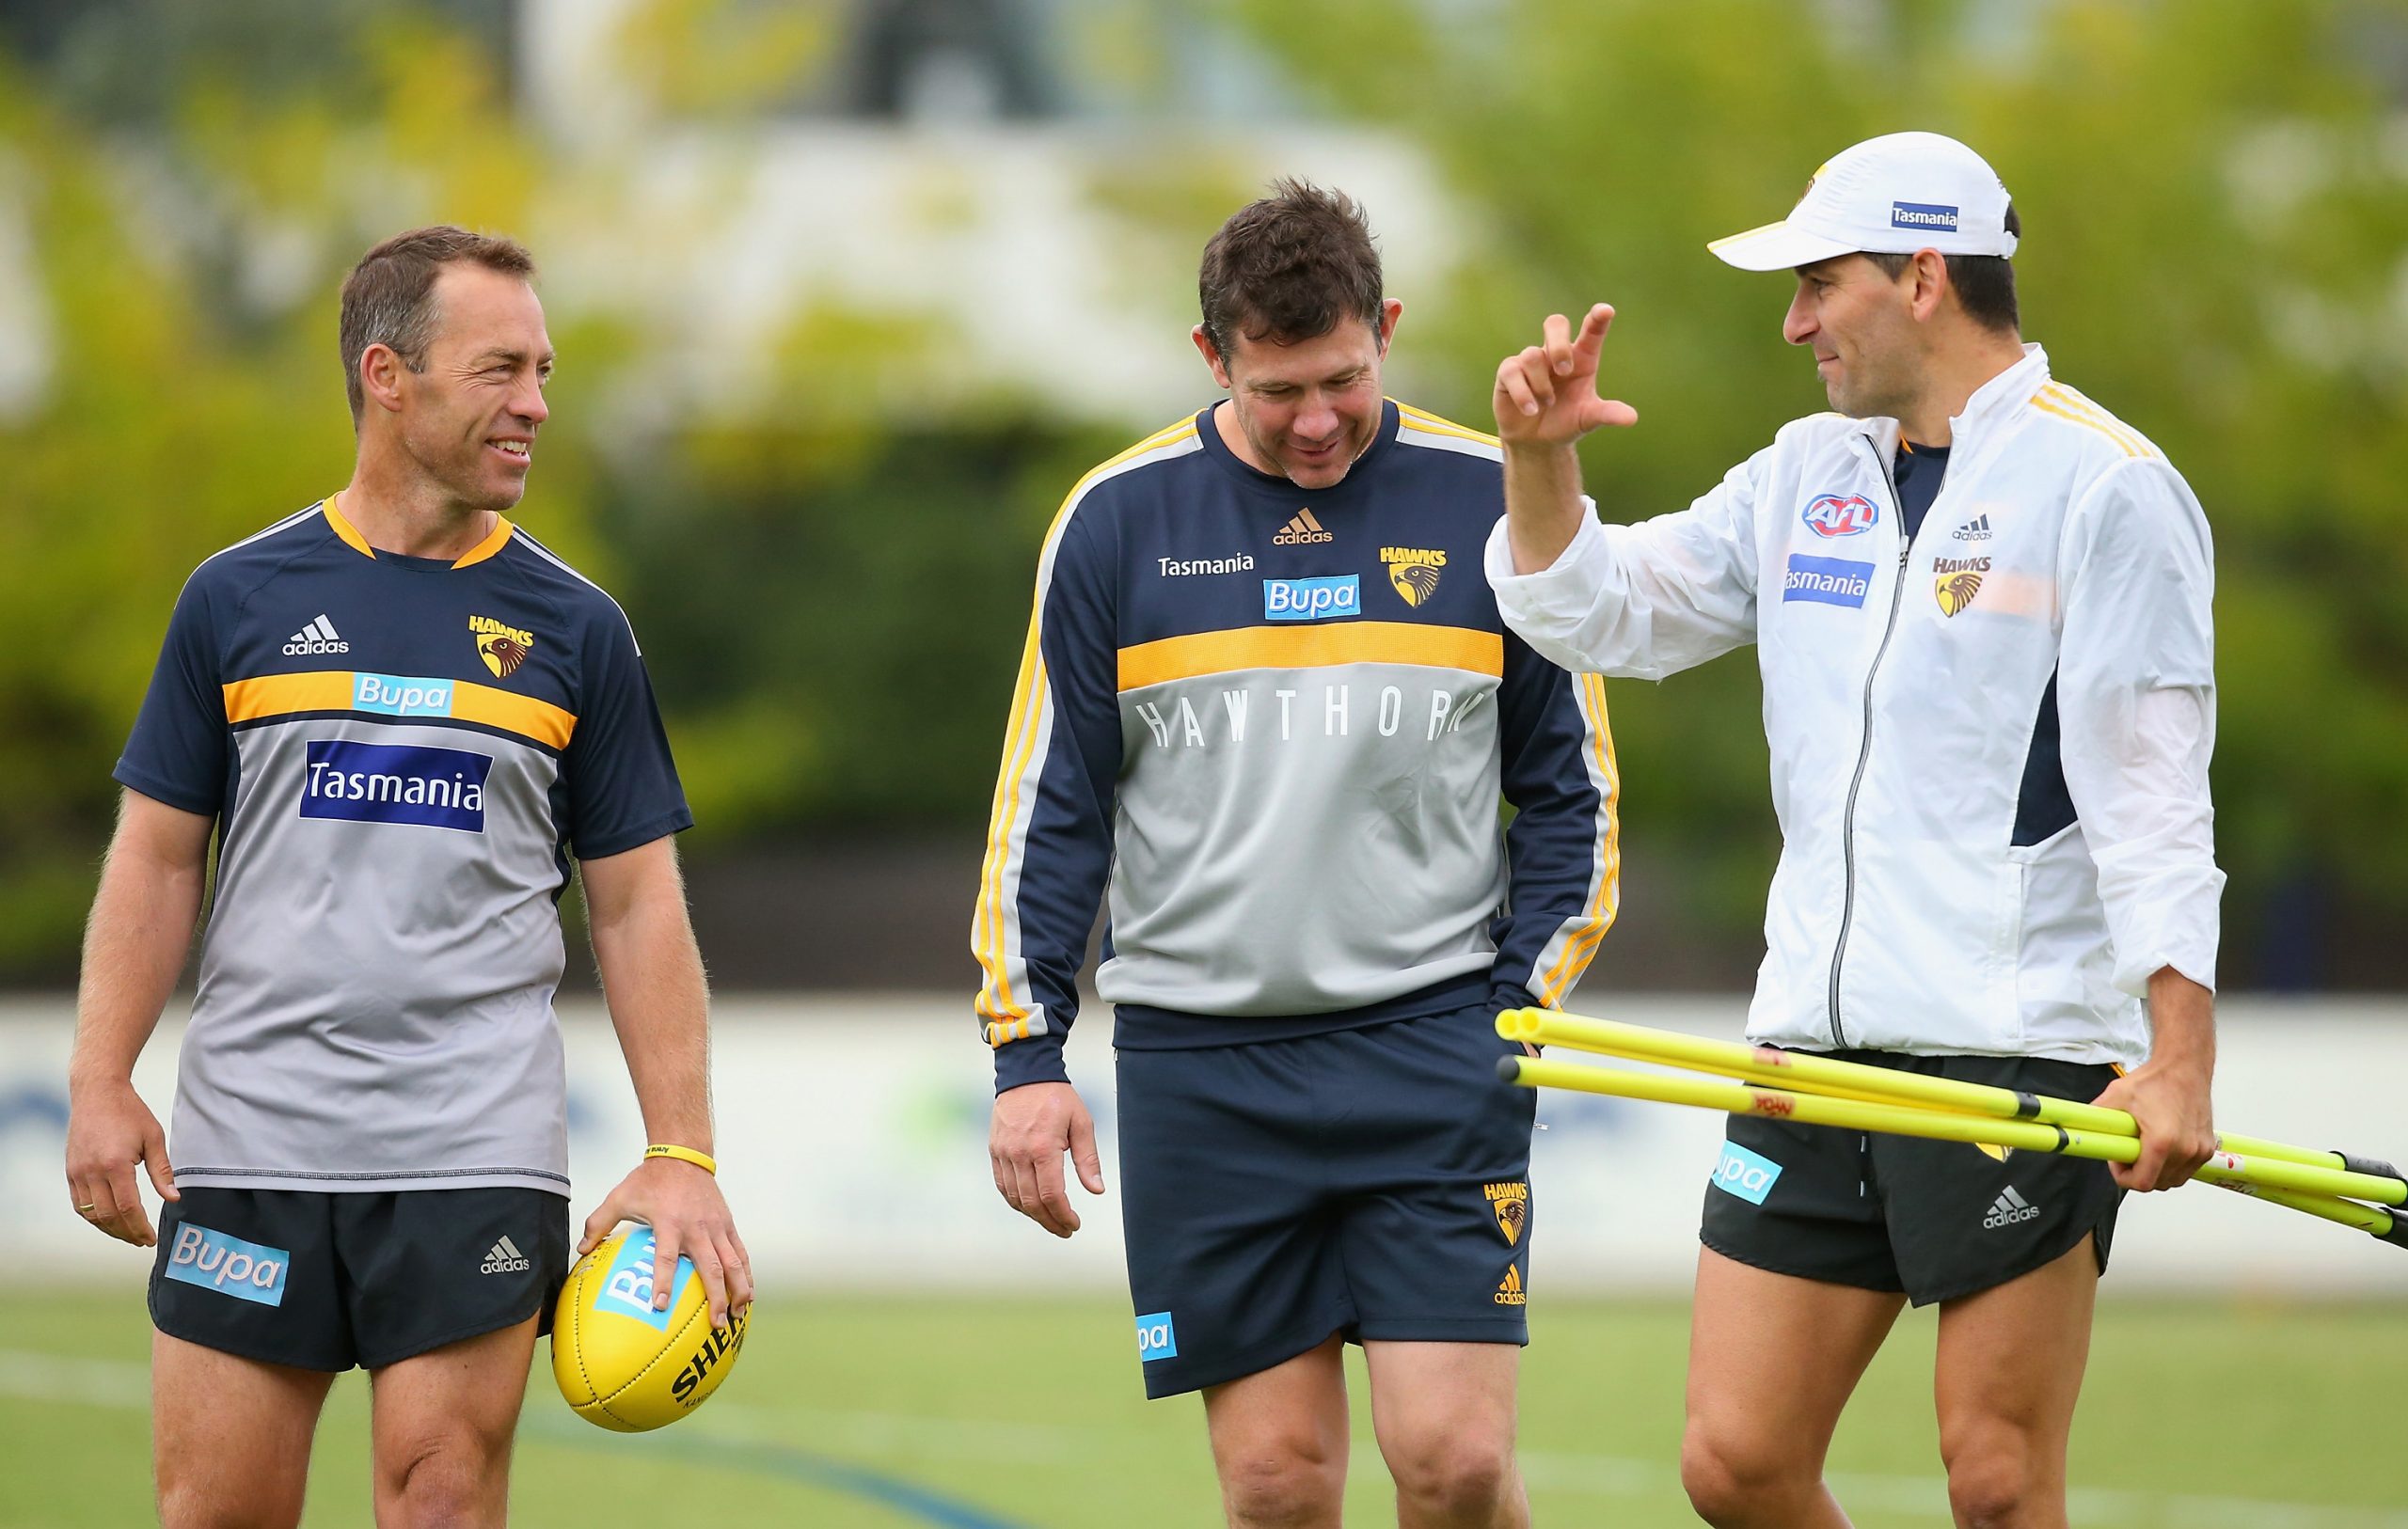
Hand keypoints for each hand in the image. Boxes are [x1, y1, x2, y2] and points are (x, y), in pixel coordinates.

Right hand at [64, 1081, 176, 1245]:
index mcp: (115, 1164)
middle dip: (127, 1233)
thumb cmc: (130, 1112)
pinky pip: (79, 1204)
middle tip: (142, 1241)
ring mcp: (77, 1172)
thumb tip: (174, 1198)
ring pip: (90, 1214)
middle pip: (108, 1216)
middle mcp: (92, 1172)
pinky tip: (108, 1221)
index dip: (140, 1227)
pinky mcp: (70, 1171)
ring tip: (128, 1234)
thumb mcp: (154, 1138)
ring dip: (109, 1229)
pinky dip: (93, 1217)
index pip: (128, 1207)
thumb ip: (162, 1171)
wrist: (97, 1093)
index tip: (151, 1238)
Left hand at [579, 1157, 750, 1327]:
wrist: (684, 1154)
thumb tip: (580, 1251)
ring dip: (739, 1290)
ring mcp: (717, 1227)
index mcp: (669, 1224)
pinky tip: (748, 1292)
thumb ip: (598, 1224)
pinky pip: (741, 1252)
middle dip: (717, 1298)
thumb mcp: (619, 1197)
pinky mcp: (728, 1224)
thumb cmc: (649, 1179)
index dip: (663, 1283)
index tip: (659, 1306)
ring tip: (739, 1315)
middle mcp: (697, 1228)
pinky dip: (746, 1274)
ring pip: (734, 1263)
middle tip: (717, 1323)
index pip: (666, 1258)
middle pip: (712, 1268)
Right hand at [989, 1081, 1104, 1237]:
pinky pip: (1002, 1185)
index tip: (1075, 1224)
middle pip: (1031, 1202)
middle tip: (1065, 1229)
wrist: (1025, 1074)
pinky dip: (1015, 1201)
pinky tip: (1029, 1206)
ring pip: (1014, 1197)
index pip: (1051, 1194)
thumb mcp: (1081, 1123)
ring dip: (1033, 1215)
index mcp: (1043, 1147)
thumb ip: (1088, 1159)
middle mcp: (1019, 1153)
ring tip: (1050, 1220)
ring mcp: (1003, 1153)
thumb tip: (1097, 1190)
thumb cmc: (1058, 1098)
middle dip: (1050, 1221)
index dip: (1063, 1215)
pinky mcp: (994, 1150)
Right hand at [1493, 304, 1639, 447]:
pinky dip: (1523, 393)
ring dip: (1541, 384)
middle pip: (1555, 323)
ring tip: (1547, 404)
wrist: (1537, 442)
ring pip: (1532, 355)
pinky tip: (1531, 410)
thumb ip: (1608, 414)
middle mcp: (1556, 354)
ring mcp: (1531, 361)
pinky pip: (1511, 371)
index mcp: (1582, 358)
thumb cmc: (1567, 422)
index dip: (1597, 319)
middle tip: (1565, 371)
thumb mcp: (1589, 419)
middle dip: (1559, 344)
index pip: (1591, 331)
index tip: (1606, 311)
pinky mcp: (1509, 373)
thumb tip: (1632, 419)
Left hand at [2092, 1055, 2215, 1191]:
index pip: (2142, 1183)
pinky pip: (2186, 1170)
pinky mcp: (2207, 1148)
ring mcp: (2199, 1150)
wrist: (2185, 1066)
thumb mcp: (2116, 1096)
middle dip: (2138, 1172)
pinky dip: (2172, 1165)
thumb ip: (2096, 1116)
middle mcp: (2185, 1150)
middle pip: (2156, 1183)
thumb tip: (2078, 1126)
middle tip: (2128, 1151)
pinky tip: (2161, 1146)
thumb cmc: (2157, 1079)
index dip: (2123, 1176)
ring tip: (2144, 1148)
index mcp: (2162, 1141)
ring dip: (2156, 1171)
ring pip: (2172, 1179)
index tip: (2118, 1162)